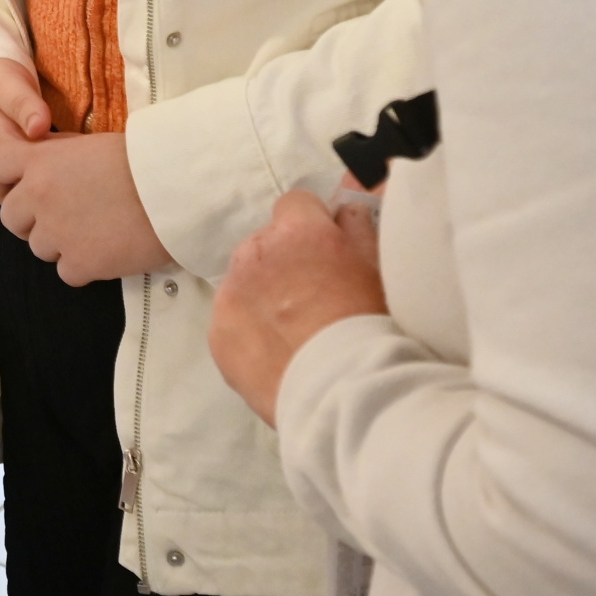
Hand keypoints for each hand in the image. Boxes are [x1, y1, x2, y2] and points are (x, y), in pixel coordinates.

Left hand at [0, 131, 173, 283]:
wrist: (176, 189)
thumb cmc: (140, 160)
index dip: (0, 182)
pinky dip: (84, 266)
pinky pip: (67, 272)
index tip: (12, 190)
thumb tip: (37, 164)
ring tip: (97, 230)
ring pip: (40, 248)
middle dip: (33, 220)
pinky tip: (109, 250)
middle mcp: (38, 196)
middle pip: (12, 219)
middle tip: (66, 216)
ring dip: (61, 244)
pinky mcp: (79, 263)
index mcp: (39, 161)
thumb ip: (55, 155)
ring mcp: (56, 232)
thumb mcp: (88, 145)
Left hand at [209, 189, 387, 426]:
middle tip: (314, 296)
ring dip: (263, 293)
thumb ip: (357, 227)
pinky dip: (248, 330)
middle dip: (285, 260)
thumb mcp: (378, 268)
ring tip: (295, 329)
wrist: (345, 393)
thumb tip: (343, 207)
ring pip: (244, 279)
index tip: (325, 250)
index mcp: (298, 232)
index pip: (295, 203)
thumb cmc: (372, 327)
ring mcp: (231, 293)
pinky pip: (230, 319)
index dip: (313, 225)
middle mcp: (255, 253)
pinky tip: (277, 352)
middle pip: (265, 242)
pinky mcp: (217, 332)